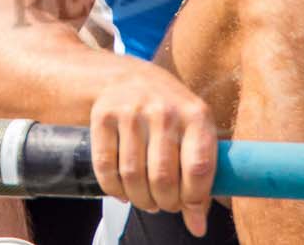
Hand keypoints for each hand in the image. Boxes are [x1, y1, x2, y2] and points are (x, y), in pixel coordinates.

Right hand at [88, 63, 218, 236]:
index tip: (187, 207)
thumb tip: (197, 228)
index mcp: (196, 114)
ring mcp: (131, 111)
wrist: (126, 76)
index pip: (198, 169)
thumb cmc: (169, 114)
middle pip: (163, 178)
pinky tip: (122, 191)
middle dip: (164, 203)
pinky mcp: (103, 116)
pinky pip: (106, 167)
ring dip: (140, 200)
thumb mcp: (193, 133)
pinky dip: (113, 189)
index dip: (193, 199)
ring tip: (145, 200)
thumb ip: (200, 178)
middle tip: (164, 205)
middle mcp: (164, 110)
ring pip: (133, 177)